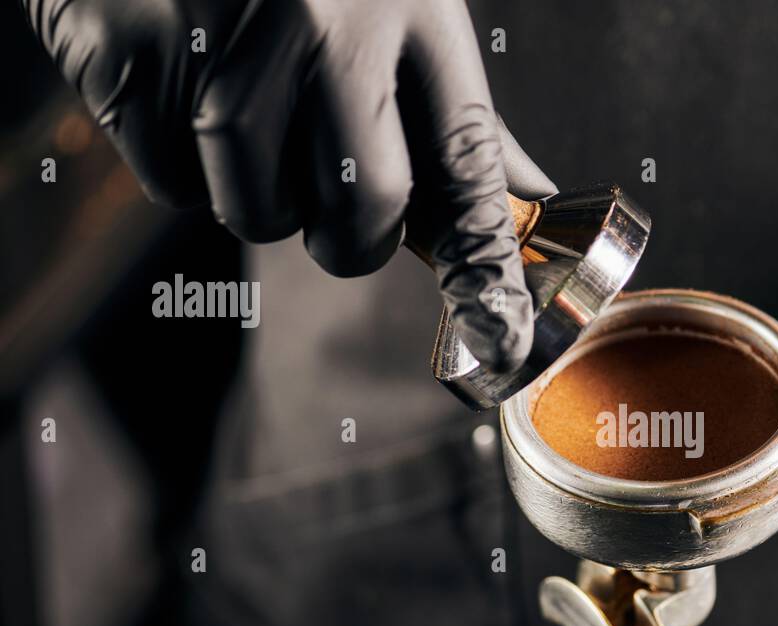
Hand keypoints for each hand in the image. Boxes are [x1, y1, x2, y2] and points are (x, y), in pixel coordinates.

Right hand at [23, 0, 554, 370]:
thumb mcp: (399, 12)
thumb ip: (457, 113)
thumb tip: (531, 195)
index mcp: (415, 4)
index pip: (466, 161)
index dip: (484, 260)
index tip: (500, 332)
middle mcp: (331, 13)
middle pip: (364, 205)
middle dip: (350, 241)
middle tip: (335, 214)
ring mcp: (229, 25)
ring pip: (258, 207)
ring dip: (258, 202)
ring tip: (251, 131)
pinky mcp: (136, 44)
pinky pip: (172, 182)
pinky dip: (181, 170)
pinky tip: (183, 99)